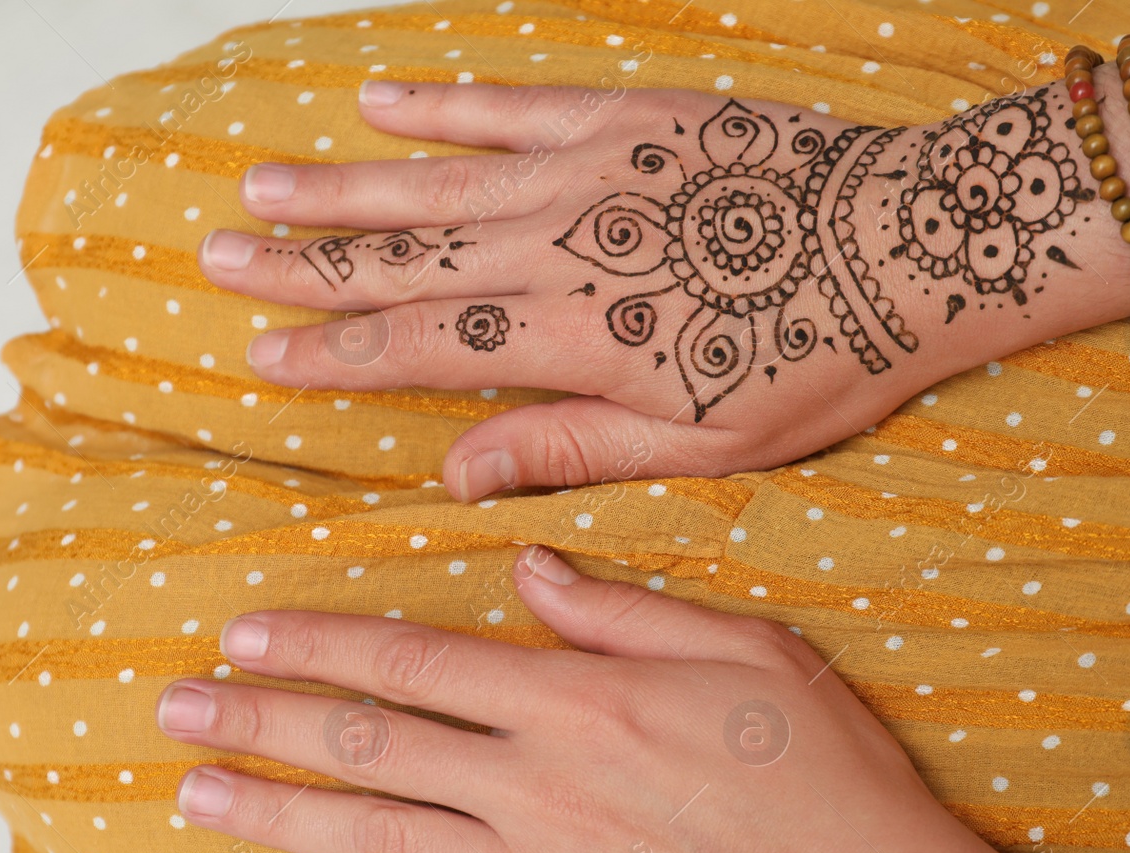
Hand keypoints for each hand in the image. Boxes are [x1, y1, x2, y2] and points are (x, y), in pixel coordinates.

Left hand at [156, 546, 1129, 852]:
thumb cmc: (825, 781)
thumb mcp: (747, 654)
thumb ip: (625, 611)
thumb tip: (529, 573)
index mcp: (579, 698)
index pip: (416, 660)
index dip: (320, 642)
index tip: (248, 627)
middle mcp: (536, 783)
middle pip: (370, 740)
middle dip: (263, 715)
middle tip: (177, 701)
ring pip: (373, 830)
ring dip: (274, 806)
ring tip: (194, 786)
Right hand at [198, 81, 1129, 499]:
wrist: (909, 247)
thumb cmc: (815, 358)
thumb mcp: (701, 444)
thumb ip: (569, 451)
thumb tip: (459, 476)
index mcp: (574, 340)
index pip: (422, 347)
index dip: (334, 354)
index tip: (262, 357)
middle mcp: (559, 247)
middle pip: (405, 257)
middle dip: (305, 262)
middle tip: (220, 256)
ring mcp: (588, 172)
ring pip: (436, 180)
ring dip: (343, 184)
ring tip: (261, 182)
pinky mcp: (628, 118)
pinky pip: (513, 105)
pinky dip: (443, 105)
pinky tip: (379, 99)